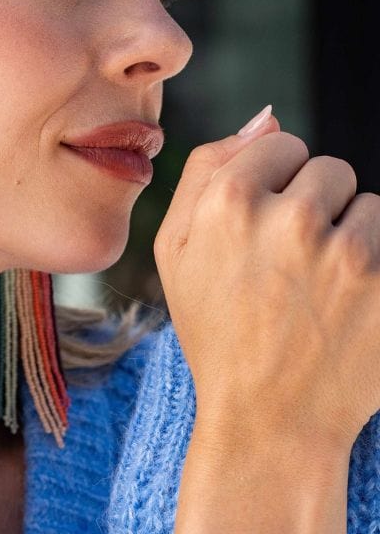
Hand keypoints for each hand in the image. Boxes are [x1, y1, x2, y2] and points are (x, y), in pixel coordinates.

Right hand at [154, 108, 379, 454]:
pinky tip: (347, 302)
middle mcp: (291, 218)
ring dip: (349, 235)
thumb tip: (266, 116)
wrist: (267, 417)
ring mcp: (348, 255)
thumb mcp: (174, 248)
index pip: (281, 142)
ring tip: (319, 284)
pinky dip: (375, 266)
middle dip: (314, 203)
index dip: (271, 180)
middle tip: (289, 260)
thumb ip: (207, 168)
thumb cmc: (214, 326)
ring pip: (368, 205)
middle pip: (330, 167)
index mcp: (230, 202)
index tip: (262, 220)